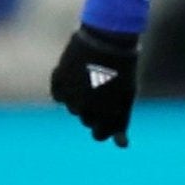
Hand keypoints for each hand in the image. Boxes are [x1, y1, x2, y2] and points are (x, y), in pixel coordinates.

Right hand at [50, 23, 141, 145]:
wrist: (106, 38)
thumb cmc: (122, 69)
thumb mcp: (126, 97)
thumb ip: (122, 123)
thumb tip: (122, 146)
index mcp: (108, 114)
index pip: (99, 135)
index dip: (105, 127)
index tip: (108, 116)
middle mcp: (87, 109)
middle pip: (86, 121)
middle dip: (94, 111)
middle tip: (103, 92)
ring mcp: (71, 95)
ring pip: (73, 108)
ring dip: (81, 99)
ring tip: (93, 80)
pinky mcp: (58, 82)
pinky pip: (59, 96)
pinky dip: (67, 89)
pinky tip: (78, 77)